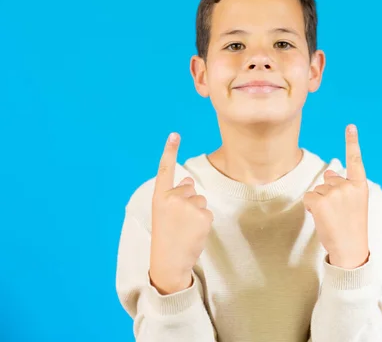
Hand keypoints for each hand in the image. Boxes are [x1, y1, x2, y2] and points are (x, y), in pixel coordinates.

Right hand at [149, 132, 213, 294]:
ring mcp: (188, 207)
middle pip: (190, 188)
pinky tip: (194, 232)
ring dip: (196, 212)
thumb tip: (189, 180)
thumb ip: (175, 195)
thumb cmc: (166, 236)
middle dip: (188, 200)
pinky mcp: (203, 216)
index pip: (166, 170)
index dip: (170, 151)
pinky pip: (207, 212)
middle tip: (178, 221)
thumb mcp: (164, 213)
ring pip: (201, 200)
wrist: (169, 261)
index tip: (175, 134)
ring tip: (185, 228)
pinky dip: (203, 222)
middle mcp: (172, 199)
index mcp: (159, 197)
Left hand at [303, 124, 369, 268]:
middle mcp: (348, 186)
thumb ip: (343, 186)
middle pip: (328, 179)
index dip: (352, 142)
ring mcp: (334, 193)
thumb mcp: (354, 204)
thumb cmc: (352, 228)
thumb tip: (329, 170)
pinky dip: (310, 207)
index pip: (355, 161)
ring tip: (332, 218)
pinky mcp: (320, 201)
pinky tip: (321, 218)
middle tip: (338, 214)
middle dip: (328, 193)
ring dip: (319, 202)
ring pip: (317, 189)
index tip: (350, 126)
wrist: (351, 250)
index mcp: (360, 186)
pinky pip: (308, 197)